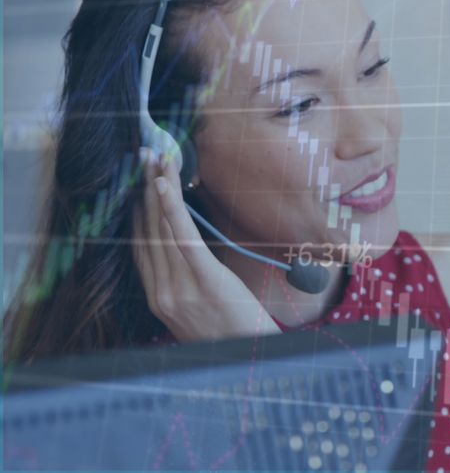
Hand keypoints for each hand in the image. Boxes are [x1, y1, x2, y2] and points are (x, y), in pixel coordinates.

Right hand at [133, 148, 280, 342]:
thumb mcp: (197, 312)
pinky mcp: (202, 280)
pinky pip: (182, 238)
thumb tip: (182, 254)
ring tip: (155, 158)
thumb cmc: (229, 335)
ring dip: (157, 189)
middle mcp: (160, 292)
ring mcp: (177, 287)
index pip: (139, 245)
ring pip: (161, 228)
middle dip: (142, 190)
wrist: (248, 361)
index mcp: (157, 298)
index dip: (136, 210)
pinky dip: (170, 208)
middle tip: (142, 155)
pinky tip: (164, 184)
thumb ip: (183, 286)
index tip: (134, 181)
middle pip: (146, 231)